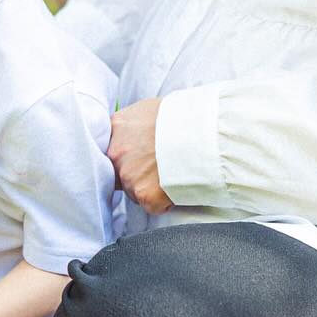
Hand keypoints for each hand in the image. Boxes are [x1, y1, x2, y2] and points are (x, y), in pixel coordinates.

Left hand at [108, 98, 173, 213]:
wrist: (203, 133)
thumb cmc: (184, 117)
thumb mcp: (150, 109)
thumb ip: (136, 123)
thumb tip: (138, 131)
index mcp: (117, 128)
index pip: (113, 149)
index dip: (128, 155)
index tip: (141, 157)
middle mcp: (116, 153)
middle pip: (121, 172)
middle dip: (137, 173)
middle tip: (160, 166)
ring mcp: (129, 175)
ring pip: (134, 191)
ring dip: (150, 188)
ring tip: (172, 173)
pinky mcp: (144, 195)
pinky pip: (152, 206)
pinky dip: (164, 202)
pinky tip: (176, 185)